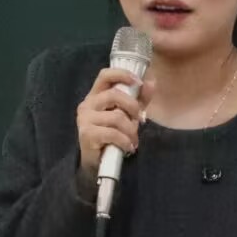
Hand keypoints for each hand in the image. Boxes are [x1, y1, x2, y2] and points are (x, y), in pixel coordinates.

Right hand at [75, 67, 146, 181]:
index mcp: (96, 95)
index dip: (122, 74)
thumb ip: (139, 98)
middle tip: (139, 120)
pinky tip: (127, 147)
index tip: (138, 82)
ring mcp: (85, 119)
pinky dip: (125, 141)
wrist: (96, 162)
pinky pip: (113, 133)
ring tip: (133, 139)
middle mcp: (87, 104)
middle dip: (132, 107)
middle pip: (114, 95)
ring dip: (131, 130)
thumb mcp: (127, 115)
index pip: (105, 75)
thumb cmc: (112, 135)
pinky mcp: (87, 134)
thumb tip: (151, 82)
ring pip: (116, 117)